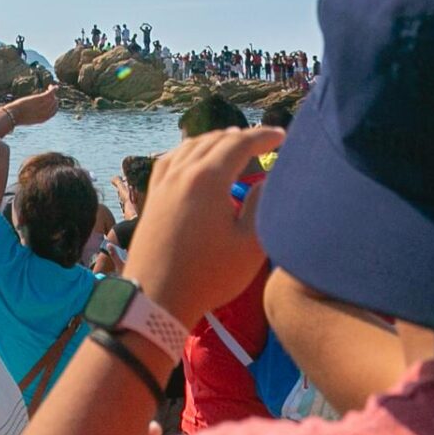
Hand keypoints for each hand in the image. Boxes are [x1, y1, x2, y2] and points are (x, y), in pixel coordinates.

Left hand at [0, 86, 61, 129]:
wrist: (13, 115)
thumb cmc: (17, 117)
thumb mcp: (27, 118)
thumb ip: (32, 115)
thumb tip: (30, 112)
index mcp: (42, 120)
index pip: (53, 113)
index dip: (53, 106)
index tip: (52, 101)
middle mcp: (45, 113)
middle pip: (54, 104)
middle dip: (53, 98)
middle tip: (50, 93)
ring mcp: (43, 106)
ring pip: (53, 98)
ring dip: (52, 92)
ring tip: (50, 87)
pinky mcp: (40, 99)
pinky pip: (50, 93)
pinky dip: (52, 89)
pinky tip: (52, 86)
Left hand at [122, 125, 282, 328]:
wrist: (156, 298)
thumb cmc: (208, 275)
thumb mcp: (249, 246)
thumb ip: (261, 206)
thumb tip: (264, 181)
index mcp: (207, 179)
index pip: (239, 144)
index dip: (263, 137)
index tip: (282, 136)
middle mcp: (181, 172)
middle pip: (214, 140)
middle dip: (241, 137)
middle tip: (262, 140)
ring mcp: (162, 183)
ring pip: (190, 146)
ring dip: (215, 140)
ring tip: (233, 142)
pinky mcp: (152, 197)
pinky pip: (171, 159)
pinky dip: (189, 150)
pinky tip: (193, 156)